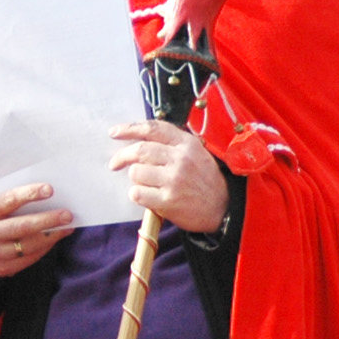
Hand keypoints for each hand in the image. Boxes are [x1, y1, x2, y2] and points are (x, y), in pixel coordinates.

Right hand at [0, 183, 71, 280]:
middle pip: (22, 226)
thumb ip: (6, 203)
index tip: (49, 189)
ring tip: (67, 227)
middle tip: (67, 215)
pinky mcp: (3, 269)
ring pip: (29, 245)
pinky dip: (45, 248)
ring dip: (52, 236)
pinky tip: (53, 239)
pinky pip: (30, 258)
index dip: (30, 194)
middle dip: (48, 220)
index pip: (8, 201)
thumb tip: (41, 197)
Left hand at [109, 120, 227, 232]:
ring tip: (146, 185)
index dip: (129, 128)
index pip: (153, 129)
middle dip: (121, 156)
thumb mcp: (195, 154)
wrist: (224, 209)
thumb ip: (171, 144)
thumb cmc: (204, 180)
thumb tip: (137, 139)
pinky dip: (137, 195)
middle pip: (139, 151)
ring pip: (136, 173)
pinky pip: (137, 193)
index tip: (114, 132)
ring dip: (135, 179)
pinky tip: (147, 197)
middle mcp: (181, 159)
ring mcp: (174, 180)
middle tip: (114, 164)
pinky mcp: (168, 201)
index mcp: (187, 144)